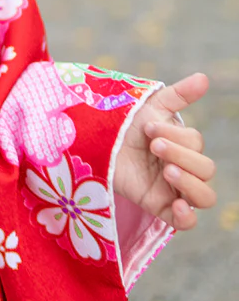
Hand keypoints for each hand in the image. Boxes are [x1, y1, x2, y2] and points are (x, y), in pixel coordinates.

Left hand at [112, 73, 215, 230]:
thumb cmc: (124, 123)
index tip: (149, 129)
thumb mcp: (150, 107)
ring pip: (205, 196)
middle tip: (153, 145)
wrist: (94, 142)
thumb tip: (204, 78)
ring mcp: (173, 189)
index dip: (177, 137)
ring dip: (189, 182)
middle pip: (206, 169)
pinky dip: (187, 217)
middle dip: (181, 155)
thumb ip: (179, 95)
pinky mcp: (159, 207)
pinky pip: (186, 223)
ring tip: (166, 171)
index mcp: (184, 145)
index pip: (197, 144)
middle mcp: (184, 168)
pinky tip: (176, 205)